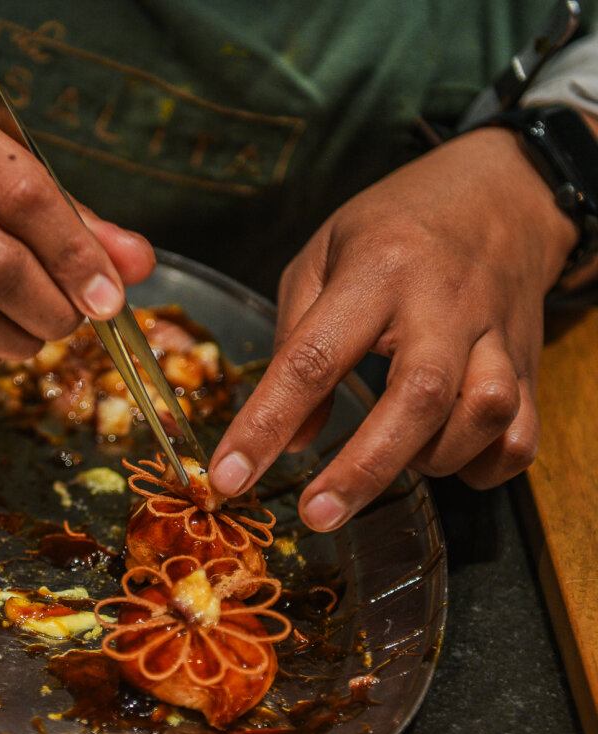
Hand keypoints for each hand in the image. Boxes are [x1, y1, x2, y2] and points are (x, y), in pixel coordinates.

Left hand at [208, 124, 577, 530]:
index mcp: (377, 272)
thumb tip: (288, 440)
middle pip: (417, 397)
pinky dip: (484, 465)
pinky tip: (447, 459)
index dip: (266, 424)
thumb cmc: (394, 228)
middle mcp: (444, 304)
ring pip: (482, 416)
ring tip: (385, 459)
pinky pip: (521, 437)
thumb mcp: (322, 256)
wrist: (503, 190)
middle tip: (316, 515)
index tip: (228, 477)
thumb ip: (295, 342)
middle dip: (363, 468)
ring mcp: (496, 335)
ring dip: (429, 459)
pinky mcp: (531, 363)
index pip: (312, 359)